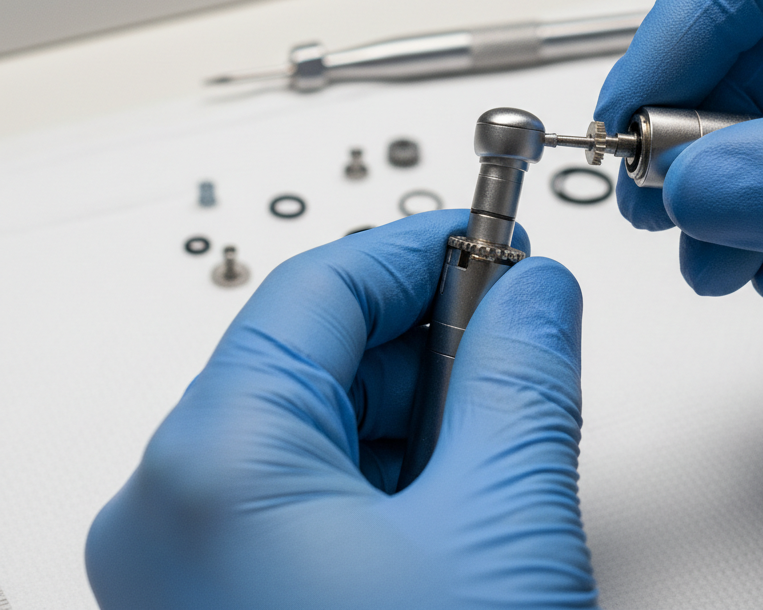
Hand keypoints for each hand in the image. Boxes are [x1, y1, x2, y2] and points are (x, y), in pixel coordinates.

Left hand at [85, 210, 596, 609]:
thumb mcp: (501, 523)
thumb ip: (522, 376)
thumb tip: (539, 288)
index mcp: (211, 463)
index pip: (320, 287)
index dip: (419, 249)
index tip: (497, 238)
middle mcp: (174, 510)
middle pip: (318, 353)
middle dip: (431, 338)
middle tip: (521, 339)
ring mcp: (192, 566)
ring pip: (323, 423)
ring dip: (424, 412)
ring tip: (503, 445)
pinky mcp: (229, 607)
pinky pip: (314, 494)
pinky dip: (398, 476)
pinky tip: (462, 505)